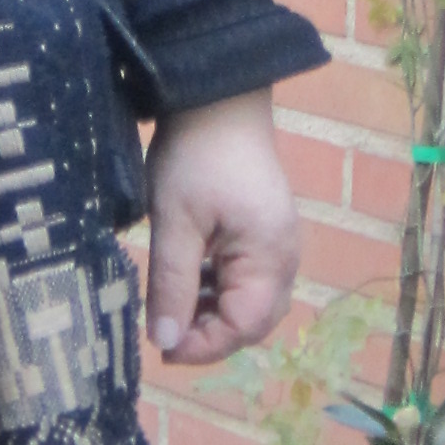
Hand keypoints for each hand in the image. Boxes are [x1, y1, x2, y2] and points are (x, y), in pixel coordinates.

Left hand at [141, 87, 299, 368]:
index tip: (161, 347)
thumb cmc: (196, 157)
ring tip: (170, 306)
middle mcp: (284, 257)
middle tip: (163, 332)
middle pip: (253, 321)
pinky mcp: (264, 231)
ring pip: (250, 302)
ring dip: (212, 312)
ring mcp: (278, 243)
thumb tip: (164, 341)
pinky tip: (187, 279)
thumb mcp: (174, 223)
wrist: (218, 97)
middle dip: (210, 335)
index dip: (203, 346)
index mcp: (269, 259)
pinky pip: (247, 278)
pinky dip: (218, 289)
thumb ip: (172, 285)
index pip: (244, 327)